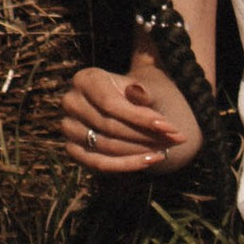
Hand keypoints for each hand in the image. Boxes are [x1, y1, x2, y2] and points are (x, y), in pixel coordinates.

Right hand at [58, 59, 200, 177]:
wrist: (130, 105)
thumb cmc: (140, 92)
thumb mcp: (146, 85)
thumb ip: (143, 90)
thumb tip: (137, 92)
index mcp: (85, 78)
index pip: (111, 104)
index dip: (140, 117)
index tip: (168, 126)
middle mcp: (71, 102)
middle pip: (110, 126)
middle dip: (145, 135)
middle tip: (175, 139)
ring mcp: (69, 128)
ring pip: (106, 146)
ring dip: (139, 151)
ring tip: (166, 150)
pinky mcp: (73, 150)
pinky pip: (100, 163)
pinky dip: (127, 164)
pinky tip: (150, 160)